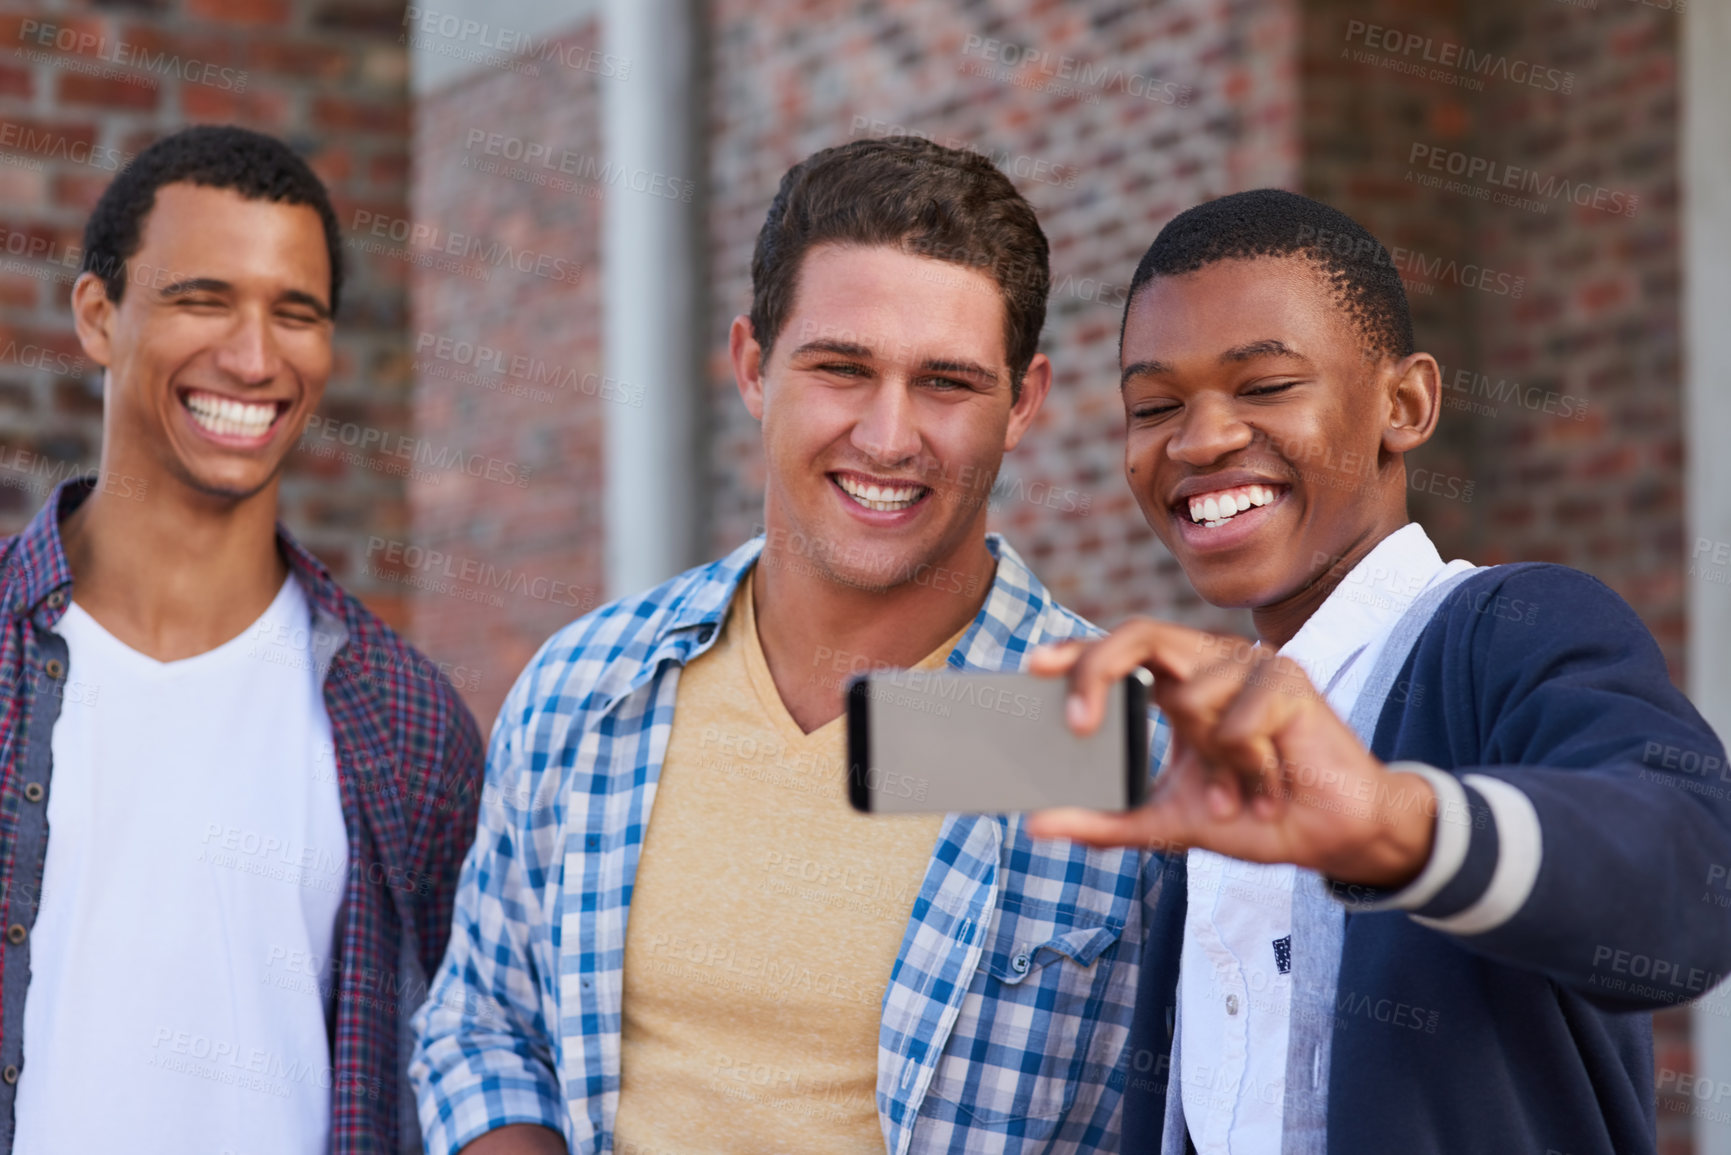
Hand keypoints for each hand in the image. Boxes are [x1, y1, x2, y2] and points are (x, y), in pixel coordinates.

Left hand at [1024, 619, 1436, 888]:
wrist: (1330, 837)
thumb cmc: (1253, 815)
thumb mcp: (1166, 820)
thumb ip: (1104, 819)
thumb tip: (1037, 824)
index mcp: (1180, 683)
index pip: (1118, 650)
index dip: (1074, 651)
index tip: (1031, 667)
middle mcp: (1210, 663)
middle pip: (1138, 634)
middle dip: (1097, 671)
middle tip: (1078, 725)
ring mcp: (1251, 665)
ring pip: (1187, 698)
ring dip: (1210, 765)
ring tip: (1241, 792)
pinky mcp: (1288, 679)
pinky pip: (1235, 722)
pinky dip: (1248, 766)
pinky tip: (1273, 783)